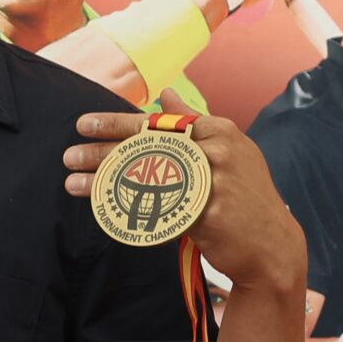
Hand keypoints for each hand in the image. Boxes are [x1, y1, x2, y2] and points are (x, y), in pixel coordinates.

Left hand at [63, 113, 307, 299]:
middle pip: (146, 148)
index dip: (116, 123)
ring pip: (145, 180)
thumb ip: (194, 123)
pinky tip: (102, 211)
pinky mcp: (209, 214)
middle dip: (101, 152)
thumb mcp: (229, 151)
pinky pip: (158, 211)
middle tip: (69, 155)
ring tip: (72, 182)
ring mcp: (214, 182)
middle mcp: (217, 151)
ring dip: (103, 182)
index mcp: (219, 131)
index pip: (156, 123)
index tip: (84, 124)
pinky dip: (127, 211)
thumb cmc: (245, 198)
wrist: (273, 247)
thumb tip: (166, 95)